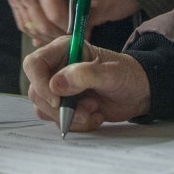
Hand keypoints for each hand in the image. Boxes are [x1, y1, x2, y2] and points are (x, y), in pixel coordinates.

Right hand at [2, 0, 81, 45]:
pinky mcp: (11, 0)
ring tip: (62, 37)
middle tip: (73, 38)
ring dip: (48, 37)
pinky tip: (47, 32)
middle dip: (60, 36)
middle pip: (42, 25)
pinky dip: (35, 32)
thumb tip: (93, 3)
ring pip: (31, 28)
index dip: (68, 26)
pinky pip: (22, 24)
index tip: (80, 30)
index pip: (55, 14)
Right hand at [23, 35, 150, 132]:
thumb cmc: (127, 75)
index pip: (34, 64)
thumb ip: (85, 75)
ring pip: (44, 108)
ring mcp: (59, 88)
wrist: (139, 93)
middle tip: (88, 108)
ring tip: (94, 110)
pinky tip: (94, 116)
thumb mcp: (111, 73)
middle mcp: (56, 68)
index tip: (58, 101)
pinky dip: (76, 124)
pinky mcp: (65, 105)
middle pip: (36, 91)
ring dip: (70, 116)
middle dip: (61, 107)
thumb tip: (56, 85)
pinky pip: (57, 120)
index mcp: (63, 50)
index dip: (41, 84)